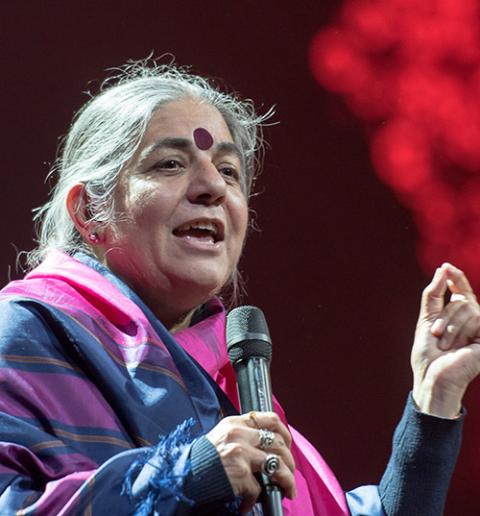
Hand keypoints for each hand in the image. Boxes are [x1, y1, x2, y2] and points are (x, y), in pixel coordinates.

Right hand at [205, 411, 295, 512]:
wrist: (183, 476)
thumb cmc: (203, 460)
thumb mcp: (222, 437)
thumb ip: (243, 435)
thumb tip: (268, 445)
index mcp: (236, 423)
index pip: (270, 419)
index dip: (285, 433)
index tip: (288, 445)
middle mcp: (239, 434)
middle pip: (278, 443)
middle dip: (290, 462)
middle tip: (289, 475)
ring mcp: (240, 453)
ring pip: (277, 464)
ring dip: (287, 480)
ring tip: (287, 490)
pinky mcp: (240, 473)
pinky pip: (259, 487)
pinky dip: (258, 498)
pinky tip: (250, 502)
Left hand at [412, 263, 479, 417]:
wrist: (433, 376)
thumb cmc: (428, 354)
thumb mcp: (426, 319)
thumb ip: (434, 294)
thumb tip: (443, 269)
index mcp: (457, 316)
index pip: (461, 290)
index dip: (456, 277)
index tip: (446, 266)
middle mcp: (472, 321)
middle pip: (461, 300)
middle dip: (444, 316)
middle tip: (437, 335)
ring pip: (467, 308)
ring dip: (450, 326)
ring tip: (446, 345)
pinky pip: (476, 317)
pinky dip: (460, 330)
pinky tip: (459, 347)